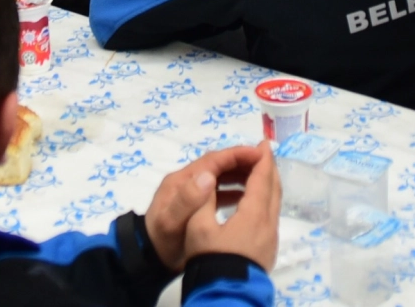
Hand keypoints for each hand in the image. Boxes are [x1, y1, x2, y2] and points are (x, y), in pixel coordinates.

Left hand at [145, 145, 263, 270]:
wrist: (149, 260)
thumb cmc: (161, 241)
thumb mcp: (172, 222)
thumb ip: (188, 199)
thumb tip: (208, 176)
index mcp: (181, 180)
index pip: (212, 161)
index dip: (236, 155)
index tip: (258, 154)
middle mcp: (187, 181)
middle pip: (217, 165)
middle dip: (240, 162)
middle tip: (265, 163)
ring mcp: (191, 192)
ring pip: (219, 177)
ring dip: (238, 175)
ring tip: (260, 177)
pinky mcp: (196, 205)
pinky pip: (218, 192)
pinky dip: (233, 191)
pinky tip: (246, 197)